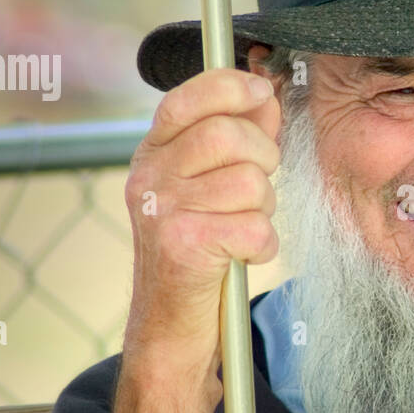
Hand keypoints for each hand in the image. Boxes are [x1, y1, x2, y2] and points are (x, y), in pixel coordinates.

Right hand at [112, 67, 280, 412]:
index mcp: (152, 154)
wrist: (171, 326)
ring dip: (264, 208)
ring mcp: (160, 211)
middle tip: (260, 185)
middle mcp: (148, 177)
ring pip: (250, 182)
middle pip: (228, 134)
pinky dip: (262, 245)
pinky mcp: (182, 247)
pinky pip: (255, 226)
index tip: (259, 91)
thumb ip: (238, 135)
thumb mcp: (210, 185)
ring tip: (243, 226)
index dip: (229, 86)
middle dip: (263, 157)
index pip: (186, 98)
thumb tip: (265, 91)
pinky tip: (241, 255)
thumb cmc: (200, 249)